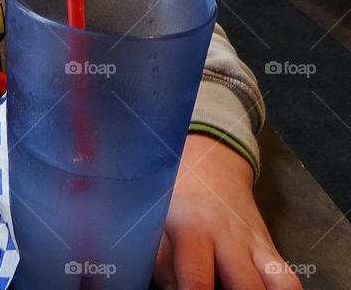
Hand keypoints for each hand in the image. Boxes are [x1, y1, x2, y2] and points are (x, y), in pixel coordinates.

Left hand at [154, 134, 301, 289]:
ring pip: (278, 285)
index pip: (197, 281)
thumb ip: (163, 263)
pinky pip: (289, 280)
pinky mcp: (272, 250)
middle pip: (245, 287)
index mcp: (194, 231)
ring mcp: (256, 245)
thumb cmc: (176, 196)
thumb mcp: (157, 222)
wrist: (211, 167)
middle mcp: (230, 239)